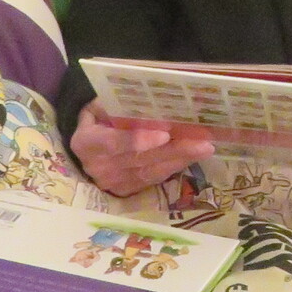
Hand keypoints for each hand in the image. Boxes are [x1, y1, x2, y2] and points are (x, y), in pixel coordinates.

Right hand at [66, 99, 214, 195]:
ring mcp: (112, 182)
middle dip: (174, 150)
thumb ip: (118, 106)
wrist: (87, 146)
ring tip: (204, 148)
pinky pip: (153, 179)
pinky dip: (174, 167)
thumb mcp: (100, 106)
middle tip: (202, 142)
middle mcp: (98, 167)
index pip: (114, 143)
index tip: (165, 134)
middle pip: (140, 159)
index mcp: (87, 143)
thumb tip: (149, 101)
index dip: (139, 140)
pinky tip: (191, 156)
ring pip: (151, 172)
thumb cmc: (98, 119)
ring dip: (180, 160)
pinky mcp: (126, 190)